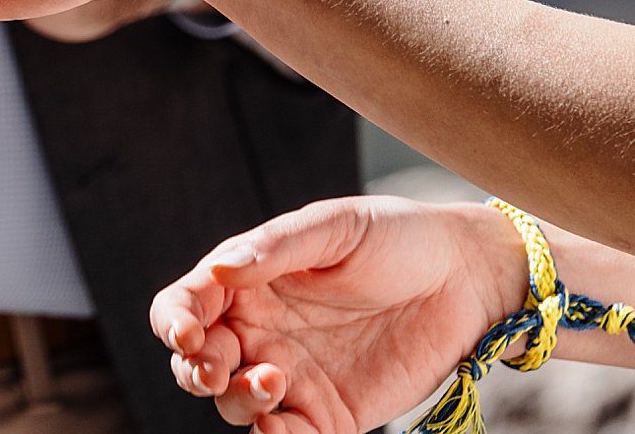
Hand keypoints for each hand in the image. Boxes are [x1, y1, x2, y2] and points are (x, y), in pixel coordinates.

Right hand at [147, 197, 527, 432]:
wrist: (467, 277)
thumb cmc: (393, 237)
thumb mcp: (335, 227)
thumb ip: (276, 248)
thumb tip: (221, 271)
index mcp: (245, 283)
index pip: (183, 305)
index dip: (173, 322)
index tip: (190, 334)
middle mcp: (258, 331)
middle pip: (197, 362)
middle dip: (195, 370)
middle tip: (216, 370)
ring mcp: (293, 374)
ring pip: (235, 403)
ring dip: (237, 401)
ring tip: (273, 382)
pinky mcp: (331, 413)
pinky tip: (280, 426)